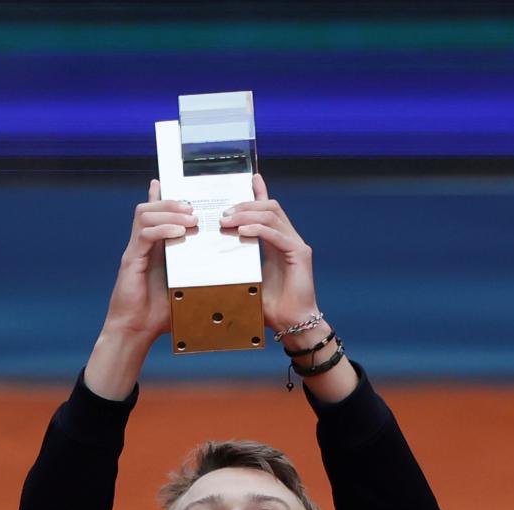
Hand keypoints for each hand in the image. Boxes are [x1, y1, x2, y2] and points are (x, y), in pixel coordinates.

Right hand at [101, 180, 197, 344]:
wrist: (135, 332)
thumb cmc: (160, 315)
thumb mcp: (184, 289)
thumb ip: (196, 275)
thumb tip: (220, 272)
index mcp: (154, 249)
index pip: (158, 215)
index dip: (168, 199)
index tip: (189, 192)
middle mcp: (142, 245)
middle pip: (150, 208)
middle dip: (173, 203)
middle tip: (195, 208)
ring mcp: (135, 251)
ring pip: (145, 215)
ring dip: (169, 212)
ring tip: (190, 218)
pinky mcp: (131, 260)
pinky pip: (145, 234)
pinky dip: (162, 229)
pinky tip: (179, 232)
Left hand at [218, 174, 318, 333]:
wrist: (292, 325)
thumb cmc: (271, 308)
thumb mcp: (248, 279)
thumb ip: (237, 265)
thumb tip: (214, 260)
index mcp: (277, 243)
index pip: (267, 211)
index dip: (258, 193)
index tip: (249, 180)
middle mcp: (289, 238)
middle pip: (268, 206)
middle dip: (244, 205)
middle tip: (222, 213)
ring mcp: (296, 244)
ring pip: (272, 215)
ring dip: (247, 215)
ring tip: (227, 221)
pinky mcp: (300, 253)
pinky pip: (276, 234)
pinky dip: (258, 230)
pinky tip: (242, 233)